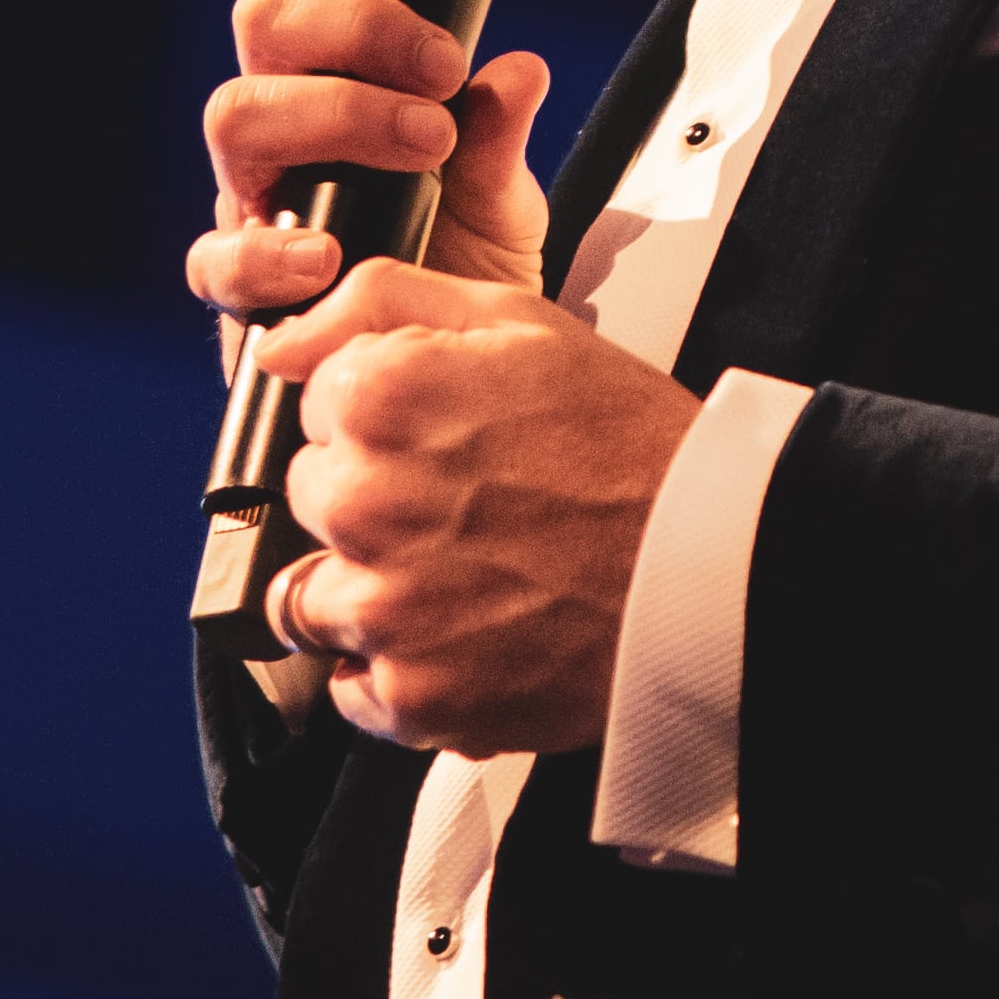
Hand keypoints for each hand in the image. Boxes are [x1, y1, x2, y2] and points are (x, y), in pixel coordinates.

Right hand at [177, 0, 559, 322]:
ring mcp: (251, 194)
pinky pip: (216, 256)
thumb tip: (518, 72)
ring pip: (234, 113)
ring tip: (418, 142)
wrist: (441, 372)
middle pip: (263, 18)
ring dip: (334, 112)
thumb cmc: (456, 264)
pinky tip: (326, 253)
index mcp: (327, 72)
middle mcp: (279, 119)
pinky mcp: (242, 284)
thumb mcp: (503, 201)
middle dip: (357, 23)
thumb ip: (499, 139)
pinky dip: (266, 249)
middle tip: (441, 67)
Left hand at [251, 252, 696, 756]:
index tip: (436, 434)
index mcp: (381, 400)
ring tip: (458, 576)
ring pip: (312, 599)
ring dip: (367, 589)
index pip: (310, 405)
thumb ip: (378, 302)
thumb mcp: (517, 321)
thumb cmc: (630, 442)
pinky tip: (462, 635)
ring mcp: (387, 610)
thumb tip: (282, 343)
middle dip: (369, 498)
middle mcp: (366, 505)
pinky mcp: (417, 696)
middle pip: (311, 499)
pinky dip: (396, 670)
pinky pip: (353, 687)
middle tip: (461, 503)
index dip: (376, 415)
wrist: (716, 561)